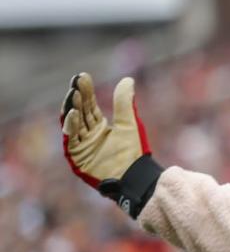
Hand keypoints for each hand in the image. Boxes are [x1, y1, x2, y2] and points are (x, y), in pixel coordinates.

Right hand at [61, 73, 161, 217]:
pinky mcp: (77, 157)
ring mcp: (81, 146)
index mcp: (99, 127)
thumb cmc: (134, 152)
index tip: (82, 76)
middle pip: (79, 112)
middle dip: (76, 97)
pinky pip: (71, 139)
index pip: (88, 106)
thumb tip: (127, 79)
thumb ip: (125, 103)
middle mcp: (87, 135)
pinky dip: (71, 126)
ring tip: (73, 93)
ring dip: (71, 108)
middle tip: (76, 81)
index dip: (85, 91)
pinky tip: (72, 113)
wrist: (136, 175)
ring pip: (72, 123)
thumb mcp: (129, 123)